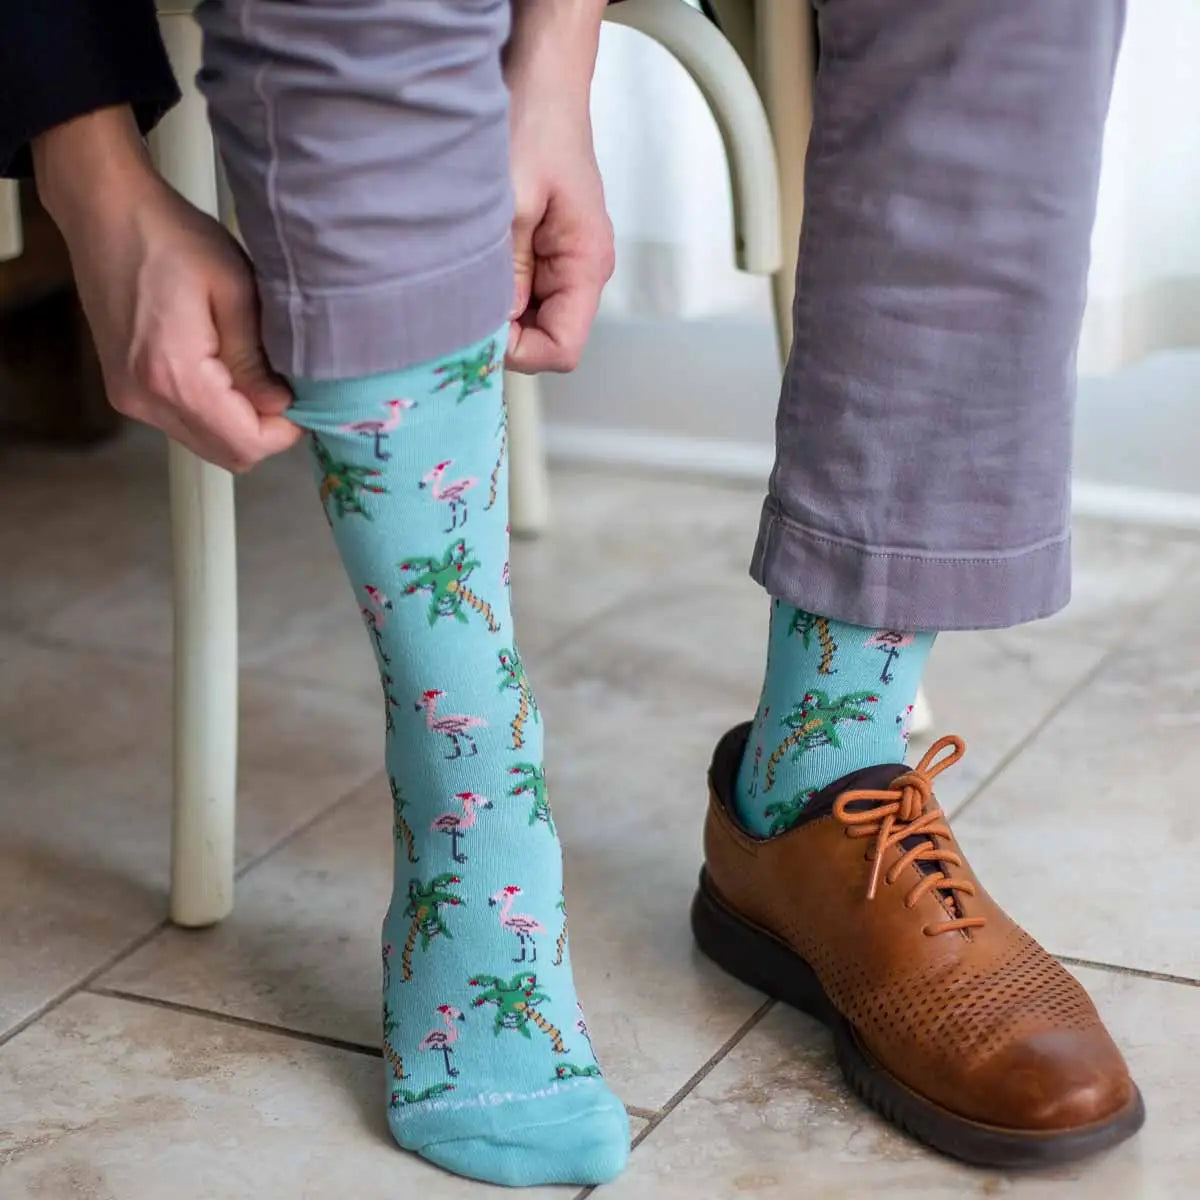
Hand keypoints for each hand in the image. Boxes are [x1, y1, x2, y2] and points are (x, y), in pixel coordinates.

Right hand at [34, 107, 298, 473]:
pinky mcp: (125, 389)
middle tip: (285, 389)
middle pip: (226, 454)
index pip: (245, 444)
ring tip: (257, 376)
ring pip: (206, 443)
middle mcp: (145, 399)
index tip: (303, 401)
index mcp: (173, 375)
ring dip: (240, 424)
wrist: (103, 211)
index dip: (284, 433)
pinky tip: (227, 373)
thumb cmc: (170, 237)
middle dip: (265, 432)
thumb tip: (279, 405)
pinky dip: (214, 414)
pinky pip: (183, 424)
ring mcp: (130, 398)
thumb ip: (256, 359)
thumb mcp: (234, 290)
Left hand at [504, 0, 613, 373]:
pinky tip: (472, 256)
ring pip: (525, 319)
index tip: (478, 326)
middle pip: (542, 339)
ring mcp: (560, 263)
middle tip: (461, 297)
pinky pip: (515, 291)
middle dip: (501, 330)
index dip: (517, 350)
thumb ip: (505, 273)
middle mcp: (580, 271)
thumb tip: (488, 330)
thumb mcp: (510, 202)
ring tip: (468, 266)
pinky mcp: (540, 250)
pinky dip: (490, 285)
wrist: (538, 76)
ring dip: (492, 305)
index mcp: (586, 264)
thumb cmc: (534, 121)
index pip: (561, 350)